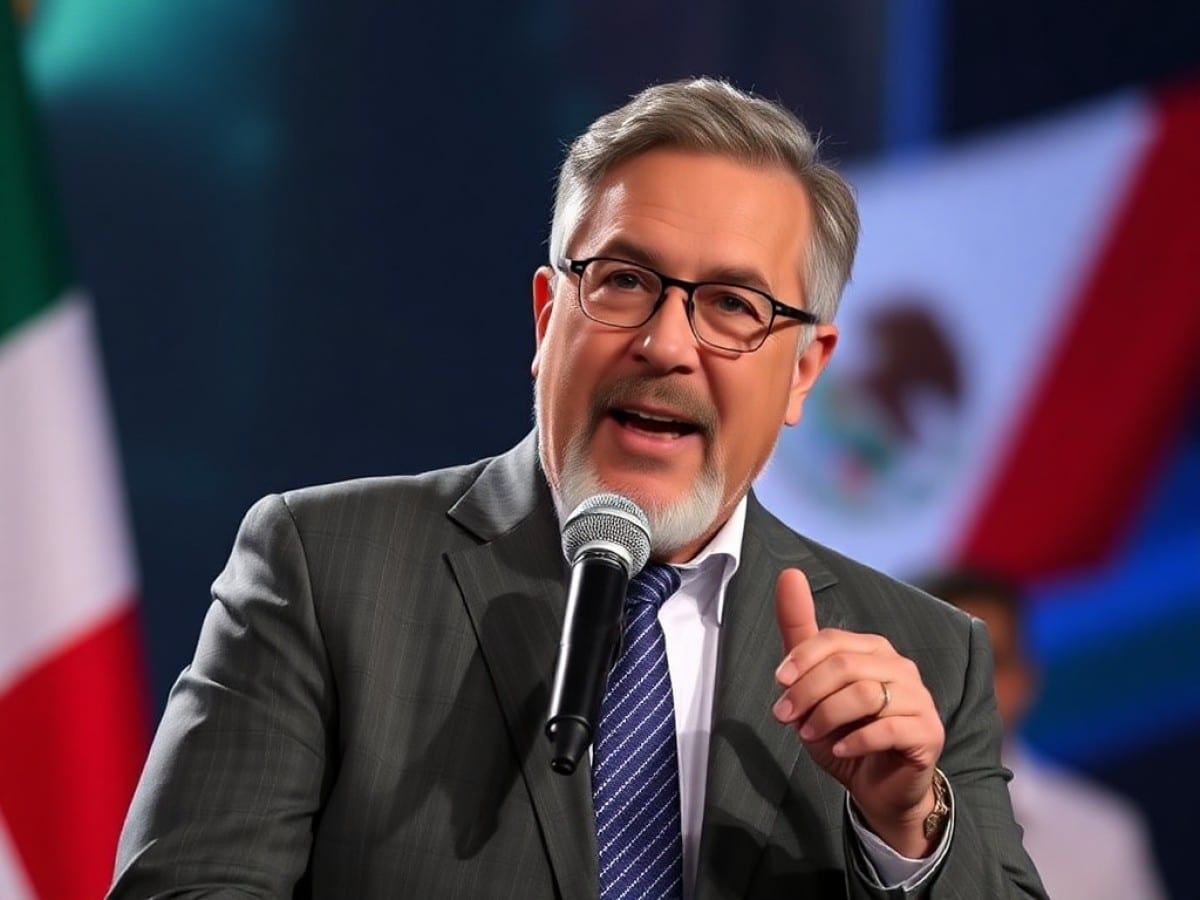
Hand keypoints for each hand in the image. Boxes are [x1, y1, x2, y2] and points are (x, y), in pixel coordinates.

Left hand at [773, 568, 944, 856]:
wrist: (879, 786)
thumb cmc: (844, 731)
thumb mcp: (813, 685)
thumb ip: (799, 633)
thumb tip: (789, 572)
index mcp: (874, 649)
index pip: (833, 641)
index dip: (801, 660)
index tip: (778, 684)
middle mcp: (901, 667)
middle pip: (845, 667)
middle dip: (807, 693)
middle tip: (785, 717)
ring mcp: (919, 699)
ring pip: (865, 695)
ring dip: (826, 716)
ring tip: (809, 735)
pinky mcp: (928, 732)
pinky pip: (889, 728)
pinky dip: (856, 739)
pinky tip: (840, 747)